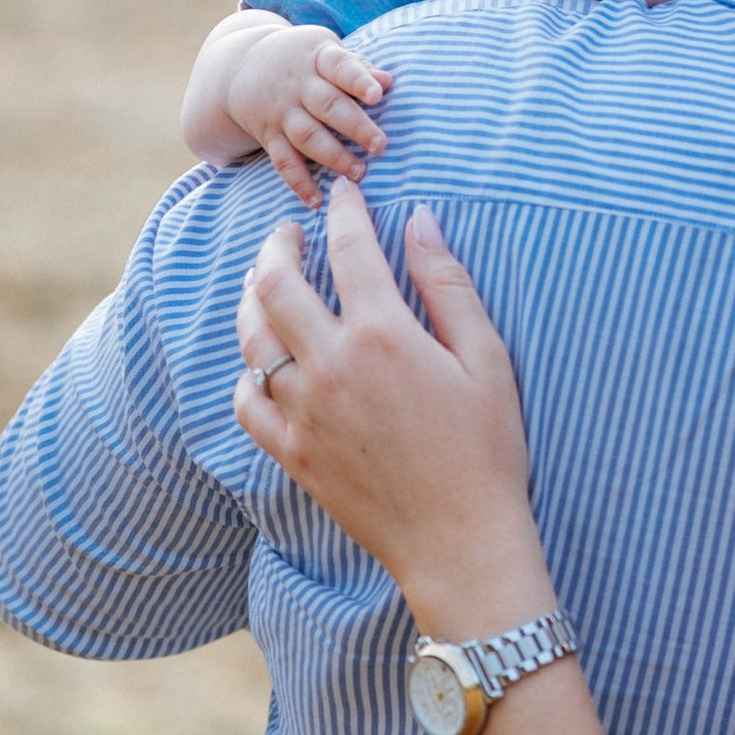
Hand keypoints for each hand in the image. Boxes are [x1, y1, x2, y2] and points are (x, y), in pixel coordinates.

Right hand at [227, 24, 390, 206]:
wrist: (243, 66)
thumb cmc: (304, 59)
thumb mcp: (326, 50)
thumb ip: (357, 67)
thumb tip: (387, 82)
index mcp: (317, 58)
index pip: (339, 66)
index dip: (358, 80)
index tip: (377, 95)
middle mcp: (298, 85)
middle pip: (327, 105)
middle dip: (355, 126)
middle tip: (380, 145)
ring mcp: (282, 112)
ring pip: (307, 136)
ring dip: (334, 157)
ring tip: (360, 173)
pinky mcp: (269, 136)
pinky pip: (283, 161)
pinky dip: (299, 182)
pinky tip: (317, 200)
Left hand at [232, 184, 546, 637]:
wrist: (460, 540)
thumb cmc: (486, 449)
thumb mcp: (486, 358)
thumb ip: (447, 285)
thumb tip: (421, 222)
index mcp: (384, 334)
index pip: (350, 249)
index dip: (345, 212)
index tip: (345, 194)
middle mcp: (331, 366)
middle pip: (277, 284)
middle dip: (277, 245)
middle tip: (288, 232)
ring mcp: (304, 412)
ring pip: (253, 339)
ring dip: (253, 300)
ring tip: (264, 284)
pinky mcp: (293, 453)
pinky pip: (248, 403)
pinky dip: (249, 374)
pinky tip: (263, 364)